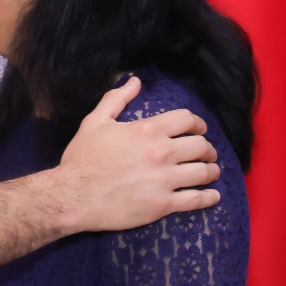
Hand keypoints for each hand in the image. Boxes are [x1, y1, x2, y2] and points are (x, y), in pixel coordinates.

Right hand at [56, 77, 220, 231]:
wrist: (73, 196)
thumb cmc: (82, 159)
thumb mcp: (95, 122)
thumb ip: (117, 99)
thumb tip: (135, 81)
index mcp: (148, 130)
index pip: (187, 120)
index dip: (198, 124)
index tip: (200, 130)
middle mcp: (162, 153)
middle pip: (200, 146)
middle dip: (207, 149)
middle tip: (207, 154)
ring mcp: (164, 180)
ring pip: (203, 172)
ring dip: (211, 171)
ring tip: (211, 172)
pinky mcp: (163, 204)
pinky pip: (195, 200)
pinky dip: (208, 197)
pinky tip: (213, 196)